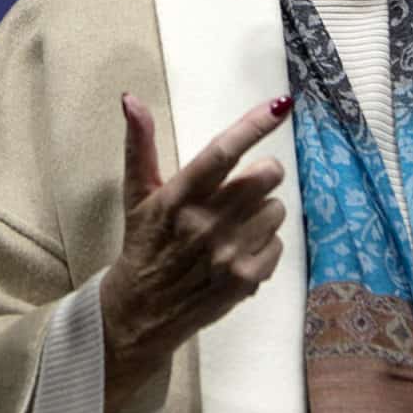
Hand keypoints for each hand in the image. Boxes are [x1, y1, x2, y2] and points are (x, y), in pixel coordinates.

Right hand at [98, 93, 290, 412]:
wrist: (142, 312)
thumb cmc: (143, 245)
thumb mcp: (137, 195)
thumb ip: (140, 146)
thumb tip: (130, 100)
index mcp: (178, 196)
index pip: (222, 152)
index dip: (254, 125)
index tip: (281, 104)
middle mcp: (204, 222)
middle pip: (266, 175)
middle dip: (261, 176)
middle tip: (242, 191)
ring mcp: (228, 253)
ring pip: (276, 209)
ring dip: (262, 213)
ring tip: (234, 227)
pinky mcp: (245, 279)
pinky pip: (278, 243)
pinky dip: (264, 246)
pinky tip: (238, 254)